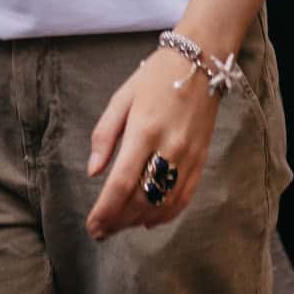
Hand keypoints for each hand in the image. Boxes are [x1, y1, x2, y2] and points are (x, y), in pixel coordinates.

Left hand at [85, 46, 221, 240]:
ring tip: (118, 227)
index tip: (91, 225)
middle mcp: (169, 148)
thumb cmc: (156, 76)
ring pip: (163, 204)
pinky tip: (148, 220)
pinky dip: (165, 215)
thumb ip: (105, 134)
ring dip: (138, 221)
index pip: (122, 182)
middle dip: (118, 221)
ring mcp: (188, 157)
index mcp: (144, 130)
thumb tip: (93, 172)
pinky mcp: (201, 160)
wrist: (201, 61)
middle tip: (100, 232)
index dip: (106, 210)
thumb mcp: (122, 97)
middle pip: (142, 199)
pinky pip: (184, 198)